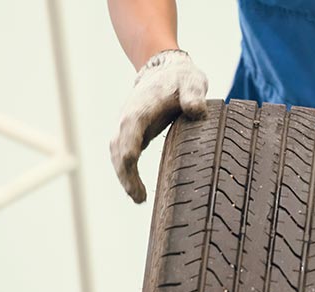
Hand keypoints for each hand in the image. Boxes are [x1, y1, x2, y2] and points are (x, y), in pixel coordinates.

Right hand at [110, 49, 207, 202]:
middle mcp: (128, 119)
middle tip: (138, 198)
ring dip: (124, 177)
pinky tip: (137, 190)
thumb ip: (194, 96)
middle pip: (118, 149)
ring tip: (138, 198)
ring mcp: (127, 126)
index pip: (129, 134)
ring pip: (117, 154)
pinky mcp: (132, 133)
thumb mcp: (193, 82)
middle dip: (125, 174)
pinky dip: (127, 172)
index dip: (129, 156)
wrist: (165, 69)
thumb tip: (196, 111)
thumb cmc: (182, 78)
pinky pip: (124, 155)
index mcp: (141, 108)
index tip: (133, 174)